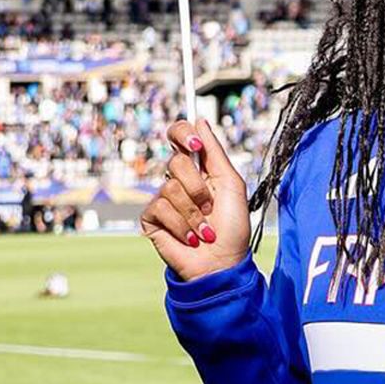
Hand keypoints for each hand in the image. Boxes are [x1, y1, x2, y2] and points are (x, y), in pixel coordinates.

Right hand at [140, 118, 250, 281]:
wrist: (223, 263)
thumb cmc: (232, 227)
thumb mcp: (232, 185)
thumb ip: (215, 153)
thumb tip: (200, 120)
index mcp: (198, 169)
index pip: (179, 136)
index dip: (182, 134)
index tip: (196, 144)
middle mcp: (178, 180)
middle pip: (176, 161)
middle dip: (199, 188)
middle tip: (211, 207)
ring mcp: (163, 200)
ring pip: (170, 188)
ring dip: (194, 213)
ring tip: (205, 231)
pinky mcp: (151, 219)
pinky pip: (159, 208)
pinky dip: (180, 226)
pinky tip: (190, 238)